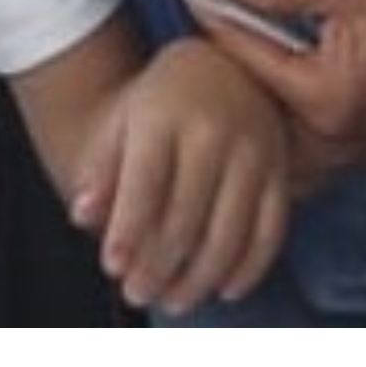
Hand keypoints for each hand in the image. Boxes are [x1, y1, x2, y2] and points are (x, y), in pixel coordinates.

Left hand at [71, 38, 291, 315]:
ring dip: (200, 276)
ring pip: (231, 229)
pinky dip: (251, 265)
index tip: (112, 267)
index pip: (147, 181)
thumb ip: (100, 170)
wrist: (219, 66)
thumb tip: (83, 215)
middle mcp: (218, 128)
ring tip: (173, 300)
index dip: (129, 229)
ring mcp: (256, 147)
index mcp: (168, 113)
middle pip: (187, 214)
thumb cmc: (159, 106)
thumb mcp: (121, 123)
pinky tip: (225, 289)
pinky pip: (272, 226)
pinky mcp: (282, 166)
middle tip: (137, 293)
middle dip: (158, 265)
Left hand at [196, 0, 365, 196]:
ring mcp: (352, 149)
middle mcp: (333, 140)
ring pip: (275, 140)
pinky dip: (285, 118)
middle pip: (251, 116)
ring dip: (256, 101)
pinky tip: (281, 84)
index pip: (243, 60)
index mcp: (325, 99)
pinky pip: (305, 146)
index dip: (215, 17)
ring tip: (241, 58)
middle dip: (228, 73)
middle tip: (212, 26)